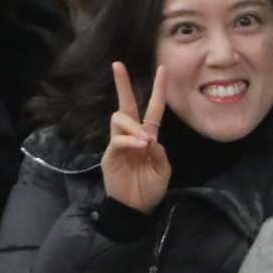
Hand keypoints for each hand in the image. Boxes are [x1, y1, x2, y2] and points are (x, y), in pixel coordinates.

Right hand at [101, 62, 170, 213]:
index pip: (153, 108)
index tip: (162, 69)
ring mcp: (119, 144)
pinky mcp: (109, 155)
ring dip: (133, 126)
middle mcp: (132, 135)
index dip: (158, 90)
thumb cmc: (150, 188)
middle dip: (122, 84)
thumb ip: (160, 151)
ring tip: (144, 141)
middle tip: (118, 65)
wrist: (136, 208)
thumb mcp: (163, 169)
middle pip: (126, 105)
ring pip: (120, 119)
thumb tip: (151, 136)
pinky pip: (116, 140)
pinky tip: (139, 146)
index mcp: (148, 137)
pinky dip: (128, 140)